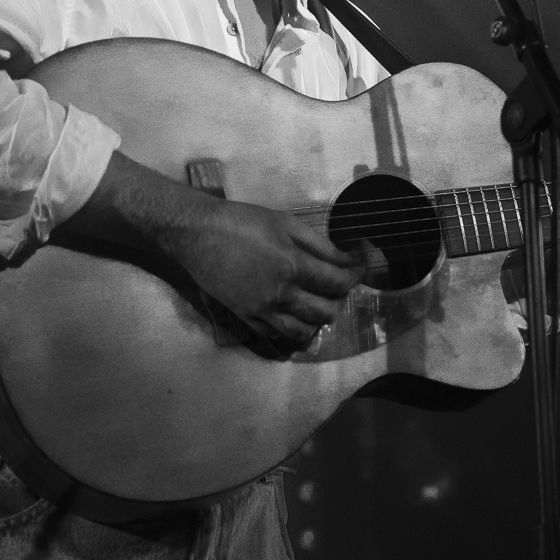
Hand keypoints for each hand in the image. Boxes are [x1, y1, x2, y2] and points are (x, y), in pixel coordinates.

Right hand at [63, 151, 361, 346]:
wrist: (197, 234)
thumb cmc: (242, 221)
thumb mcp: (285, 222)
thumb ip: (320, 244)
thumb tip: (349, 257)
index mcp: (293, 266)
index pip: (339, 283)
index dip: (358, 275)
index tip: (362, 265)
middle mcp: (281, 295)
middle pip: (327, 312)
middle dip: (340, 298)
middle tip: (337, 282)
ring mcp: (263, 311)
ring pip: (305, 331)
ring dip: (320, 320)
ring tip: (319, 302)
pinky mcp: (247, 319)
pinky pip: (279, 338)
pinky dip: (296, 333)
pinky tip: (299, 321)